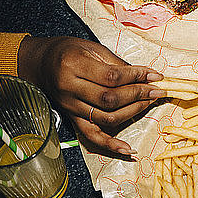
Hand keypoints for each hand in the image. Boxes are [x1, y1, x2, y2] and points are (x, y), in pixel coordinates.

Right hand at [18, 36, 163, 154]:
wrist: (41, 63)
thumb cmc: (69, 51)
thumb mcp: (92, 48)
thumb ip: (118, 63)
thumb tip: (147, 75)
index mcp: (74, 65)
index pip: (112, 77)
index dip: (137, 77)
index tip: (155, 75)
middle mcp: (69, 88)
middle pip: (110, 98)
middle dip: (138, 95)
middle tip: (156, 90)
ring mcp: (70, 106)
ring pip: (106, 117)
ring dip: (132, 112)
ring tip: (148, 103)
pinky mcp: (72, 118)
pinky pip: (91, 136)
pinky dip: (110, 144)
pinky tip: (128, 149)